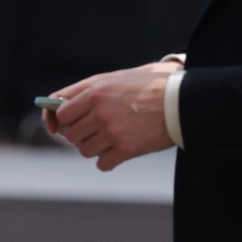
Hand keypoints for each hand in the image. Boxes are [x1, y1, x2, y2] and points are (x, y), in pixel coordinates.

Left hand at [43, 61, 180, 170]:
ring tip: (108, 139)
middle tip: (93, 130)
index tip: (63, 124)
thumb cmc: (148, 86)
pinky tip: (117, 152)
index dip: (60, 119)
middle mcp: (99, 112)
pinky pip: (102, 164)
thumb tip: (58, 104)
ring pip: (84, 150)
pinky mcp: (126, 149)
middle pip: (70, 134)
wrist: (182, 100)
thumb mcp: (113, 78)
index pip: (60, 112)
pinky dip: (107, 160)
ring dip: (93, 148)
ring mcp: (112, 132)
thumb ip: (84, 90)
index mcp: (94, 92)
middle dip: (79, 134)